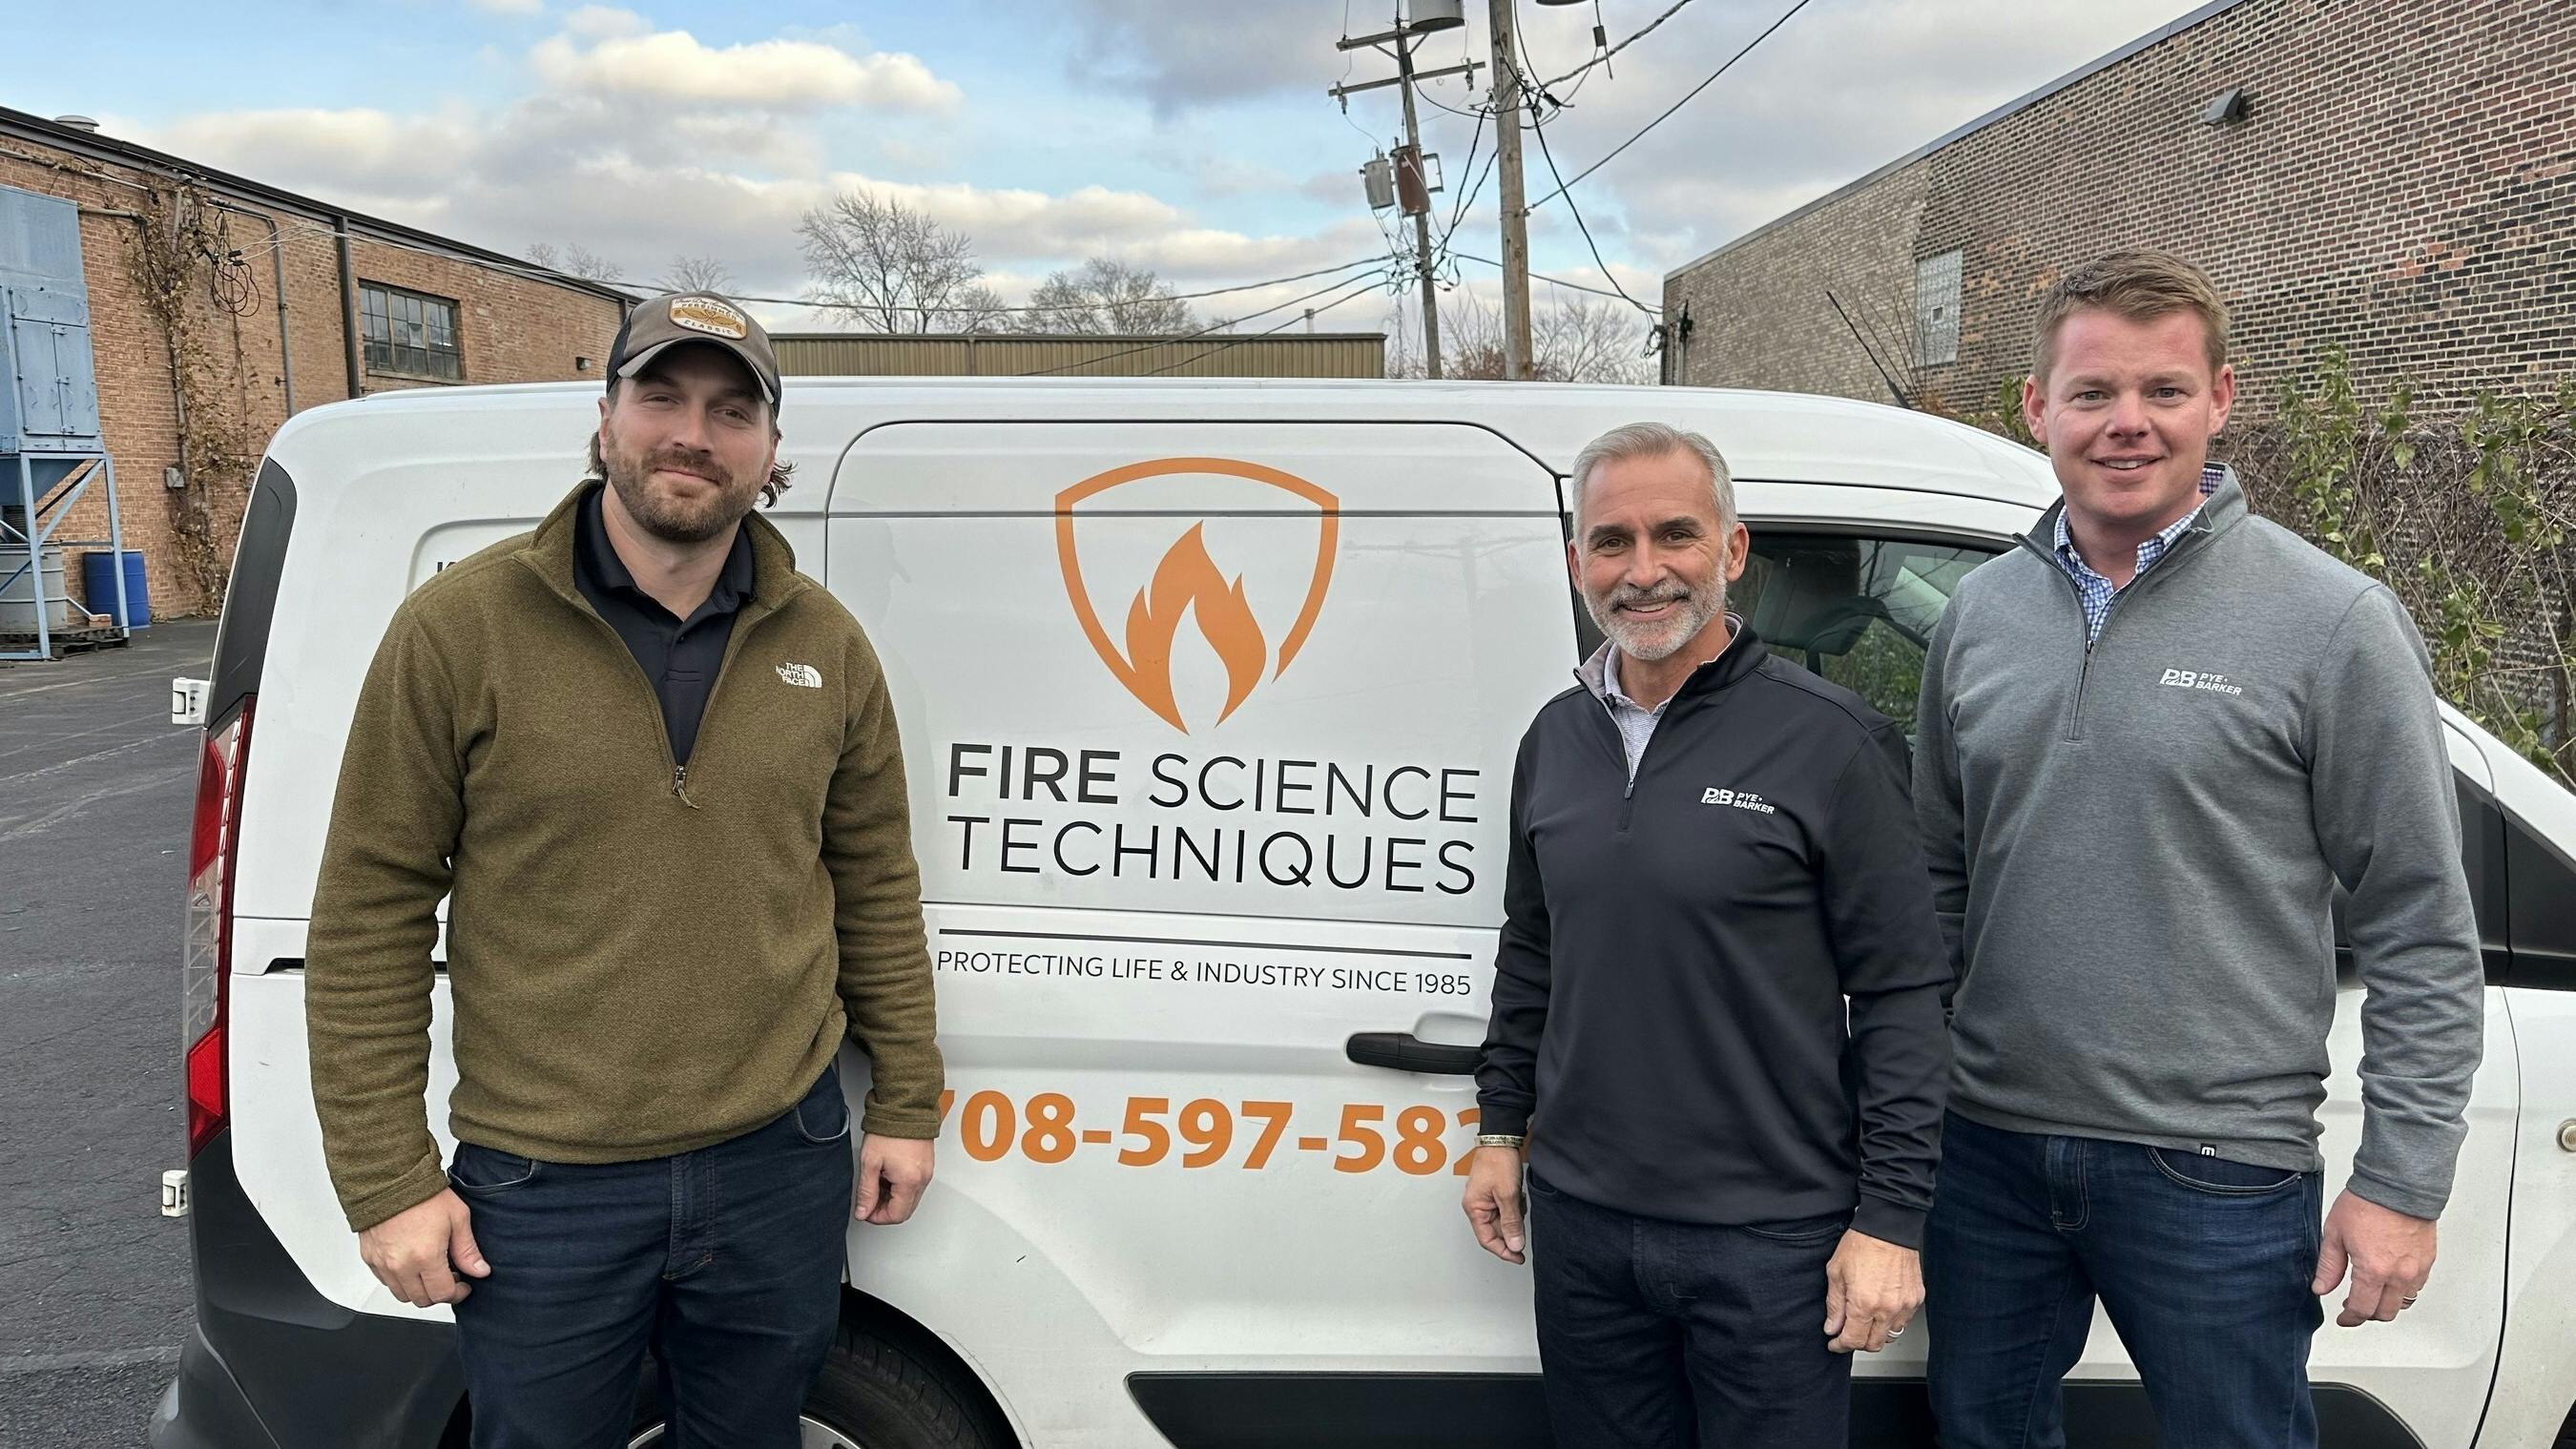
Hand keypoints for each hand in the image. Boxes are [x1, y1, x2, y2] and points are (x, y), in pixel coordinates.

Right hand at [358, 1188, 488, 1307]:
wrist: (389, 1179)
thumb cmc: (422, 1195)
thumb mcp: (457, 1218)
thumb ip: (468, 1250)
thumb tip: (480, 1271)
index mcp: (425, 1257)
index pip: (442, 1294)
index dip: (458, 1293)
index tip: (464, 1286)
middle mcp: (400, 1266)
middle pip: (422, 1300)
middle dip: (439, 1293)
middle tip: (450, 1277)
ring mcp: (382, 1264)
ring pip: (402, 1295)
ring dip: (419, 1289)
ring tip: (430, 1271)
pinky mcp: (369, 1258)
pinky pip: (385, 1282)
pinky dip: (400, 1280)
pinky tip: (411, 1264)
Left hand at [855, 1135, 934, 1224]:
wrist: (904, 1109)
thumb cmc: (888, 1131)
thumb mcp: (870, 1163)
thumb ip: (866, 1192)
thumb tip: (863, 1211)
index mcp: (909, 1182)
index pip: (896, 1215)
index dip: (878, 1217)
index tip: (866, 1210)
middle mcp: (922, 1179)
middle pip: (905, 1210)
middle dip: (885, 1209)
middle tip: (870, 1200)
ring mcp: (927, 1172)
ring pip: (910, 1199)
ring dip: (892, 1198)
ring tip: (877, 1182)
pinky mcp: (927, 1165)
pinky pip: (915, 1186)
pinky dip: (900, 1187)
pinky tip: (888, 1175)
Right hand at [1461, 1145, 1526, 1264]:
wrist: (1501, 1138)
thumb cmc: (1498, 1161)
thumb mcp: (1507, 1195)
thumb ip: (1511, 1222)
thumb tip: (1514, 1245)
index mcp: (1474, 1208)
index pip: (1487, 1239)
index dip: (1503, 1251)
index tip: (1518, 1257)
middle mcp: (1477, 1206)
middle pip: (1494, 1231)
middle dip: (1511, 1231)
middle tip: (1525, 1230)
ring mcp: (1485, 1199)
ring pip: (1502, 1220)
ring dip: (1514, 1217)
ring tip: (1520, 1202)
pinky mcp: (1494, 1193)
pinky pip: (1505, 1209)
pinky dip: (1515, 1208)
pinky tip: (1519, 1197)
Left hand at [1823, 1229, 1920, 1353]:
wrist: (1889, 1226)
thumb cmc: (1862, 1244)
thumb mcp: (1836, 1272)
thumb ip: (1834, 1305)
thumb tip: (1832, 1327)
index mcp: (1864, 1304)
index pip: (1852, 1340)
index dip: (1840, 1345)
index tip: (1834, 1343)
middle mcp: (1887, 1309)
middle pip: (1873, 1344)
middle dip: (1857, 1342)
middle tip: (1847, 1332)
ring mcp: (1905, 1305)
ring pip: (1890, 1336)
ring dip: (1876, 1334)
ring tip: (1865, 1321)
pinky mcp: (1916, 1299)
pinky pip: (1903, 1321)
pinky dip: (1891, 1321)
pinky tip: (1881, 1309)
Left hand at [2312, 1189, 2435, 1326]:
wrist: (2397, 1184)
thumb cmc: (2367, 1203)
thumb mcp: (2334, 1233)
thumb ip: (2329, 1266)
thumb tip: (2321, 1288)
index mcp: (2373, 1271)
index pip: (2362, 1309)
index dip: (2350, 1319)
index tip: (2344, 1319)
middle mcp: (2398, 1275)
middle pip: (2385, 1312)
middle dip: (2368, 1314)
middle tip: (2355, 1306)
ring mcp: (2416, 1269)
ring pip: (2404, 1302)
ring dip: (2387, 1304)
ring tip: (2372, 1293)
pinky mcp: (2428, 1260)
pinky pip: (2417, 1287)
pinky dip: (2403, 1290)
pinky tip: (2390, 1279)